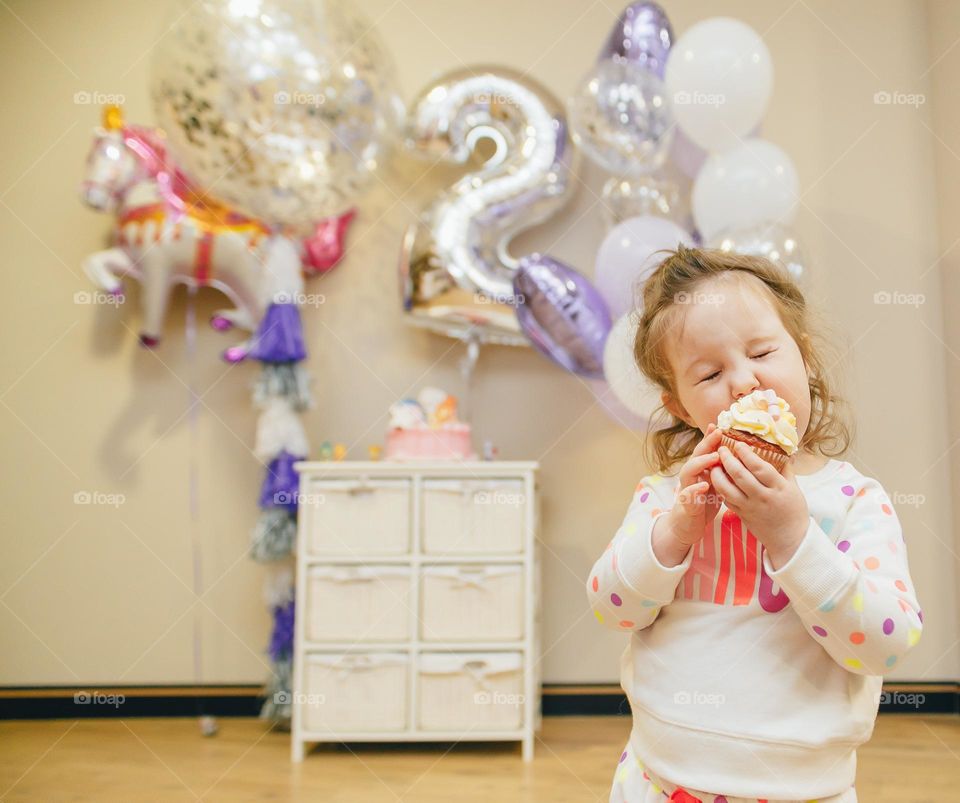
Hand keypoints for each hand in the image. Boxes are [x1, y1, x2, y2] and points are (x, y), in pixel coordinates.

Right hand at [667, 423, 723, 547]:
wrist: (687, 526)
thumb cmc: (703, 504)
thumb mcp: (715, 485)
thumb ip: (721, 472)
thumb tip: (739, 458)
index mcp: (700, 471)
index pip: (705, 451)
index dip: (710, 438)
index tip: (720, 425)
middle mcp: (691, 476)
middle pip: (696, 455)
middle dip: (706, 443)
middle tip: (718, 433)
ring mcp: (686, 488)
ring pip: (689, 471)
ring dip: (701, 462)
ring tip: (714, 457)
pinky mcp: (685, 504)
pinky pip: (687, 495)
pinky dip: (695, 489)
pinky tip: (704, 485)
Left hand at [710, 440, 809, 568]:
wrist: (790, 540)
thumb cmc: (794, 511)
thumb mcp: (794, 488)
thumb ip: (786, 468)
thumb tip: (783, 448)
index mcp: (778, 488)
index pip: (759, 467)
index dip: (747, 454)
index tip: (738, 443)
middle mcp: (762, 497)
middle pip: (740, 476)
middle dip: (728, 459)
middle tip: (721, 449)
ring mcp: (750, 508)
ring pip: (728, 489)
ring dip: (718, 474)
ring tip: (714, 463)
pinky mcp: (742, 515)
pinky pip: (727, 500)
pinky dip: (720, 488)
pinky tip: (717, 479)